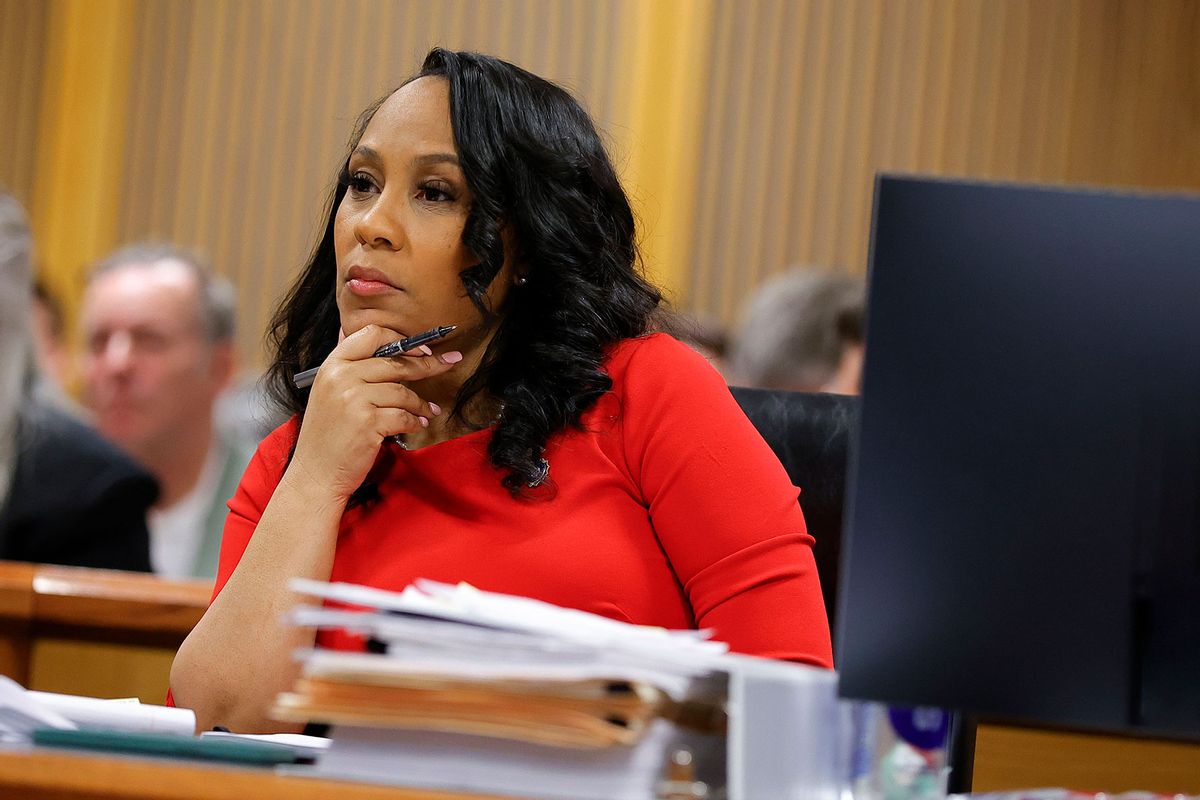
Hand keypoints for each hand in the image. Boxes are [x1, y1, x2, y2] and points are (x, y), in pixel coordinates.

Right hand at [289, 324, 458, 501]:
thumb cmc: (327, 435)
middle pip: (395, 362)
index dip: (401, 339)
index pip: (371, 334)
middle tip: (449, 363)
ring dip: (420, 403)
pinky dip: (415, 421)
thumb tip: (379, 338)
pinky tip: (418, 425)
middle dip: (427, 364)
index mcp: (332, 365)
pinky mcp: (368, 423)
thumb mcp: (328, 392)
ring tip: (428, 411)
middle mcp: (341, 377)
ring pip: (403, 391)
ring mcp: (354, 399)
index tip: (422, 349)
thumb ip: (351, 367)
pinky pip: (404, 416)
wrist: (315, 474)